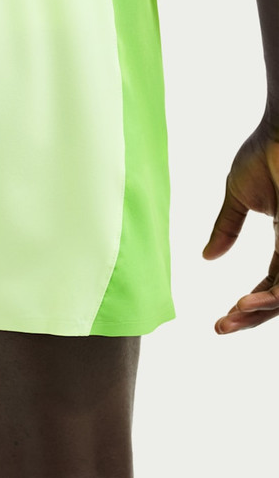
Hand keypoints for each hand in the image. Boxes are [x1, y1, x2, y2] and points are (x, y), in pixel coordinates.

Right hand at [202, 104, 278, 332]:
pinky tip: (250, 301)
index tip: (220, 319)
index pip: (273, 285)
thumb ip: (225, 228)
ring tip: (233, 315)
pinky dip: (273, 295)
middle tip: (222, 326)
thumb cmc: (265, 152)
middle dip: (253, 317)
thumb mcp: (238, 196)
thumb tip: (206, 258)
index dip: (250, 305)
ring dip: (261, 311)